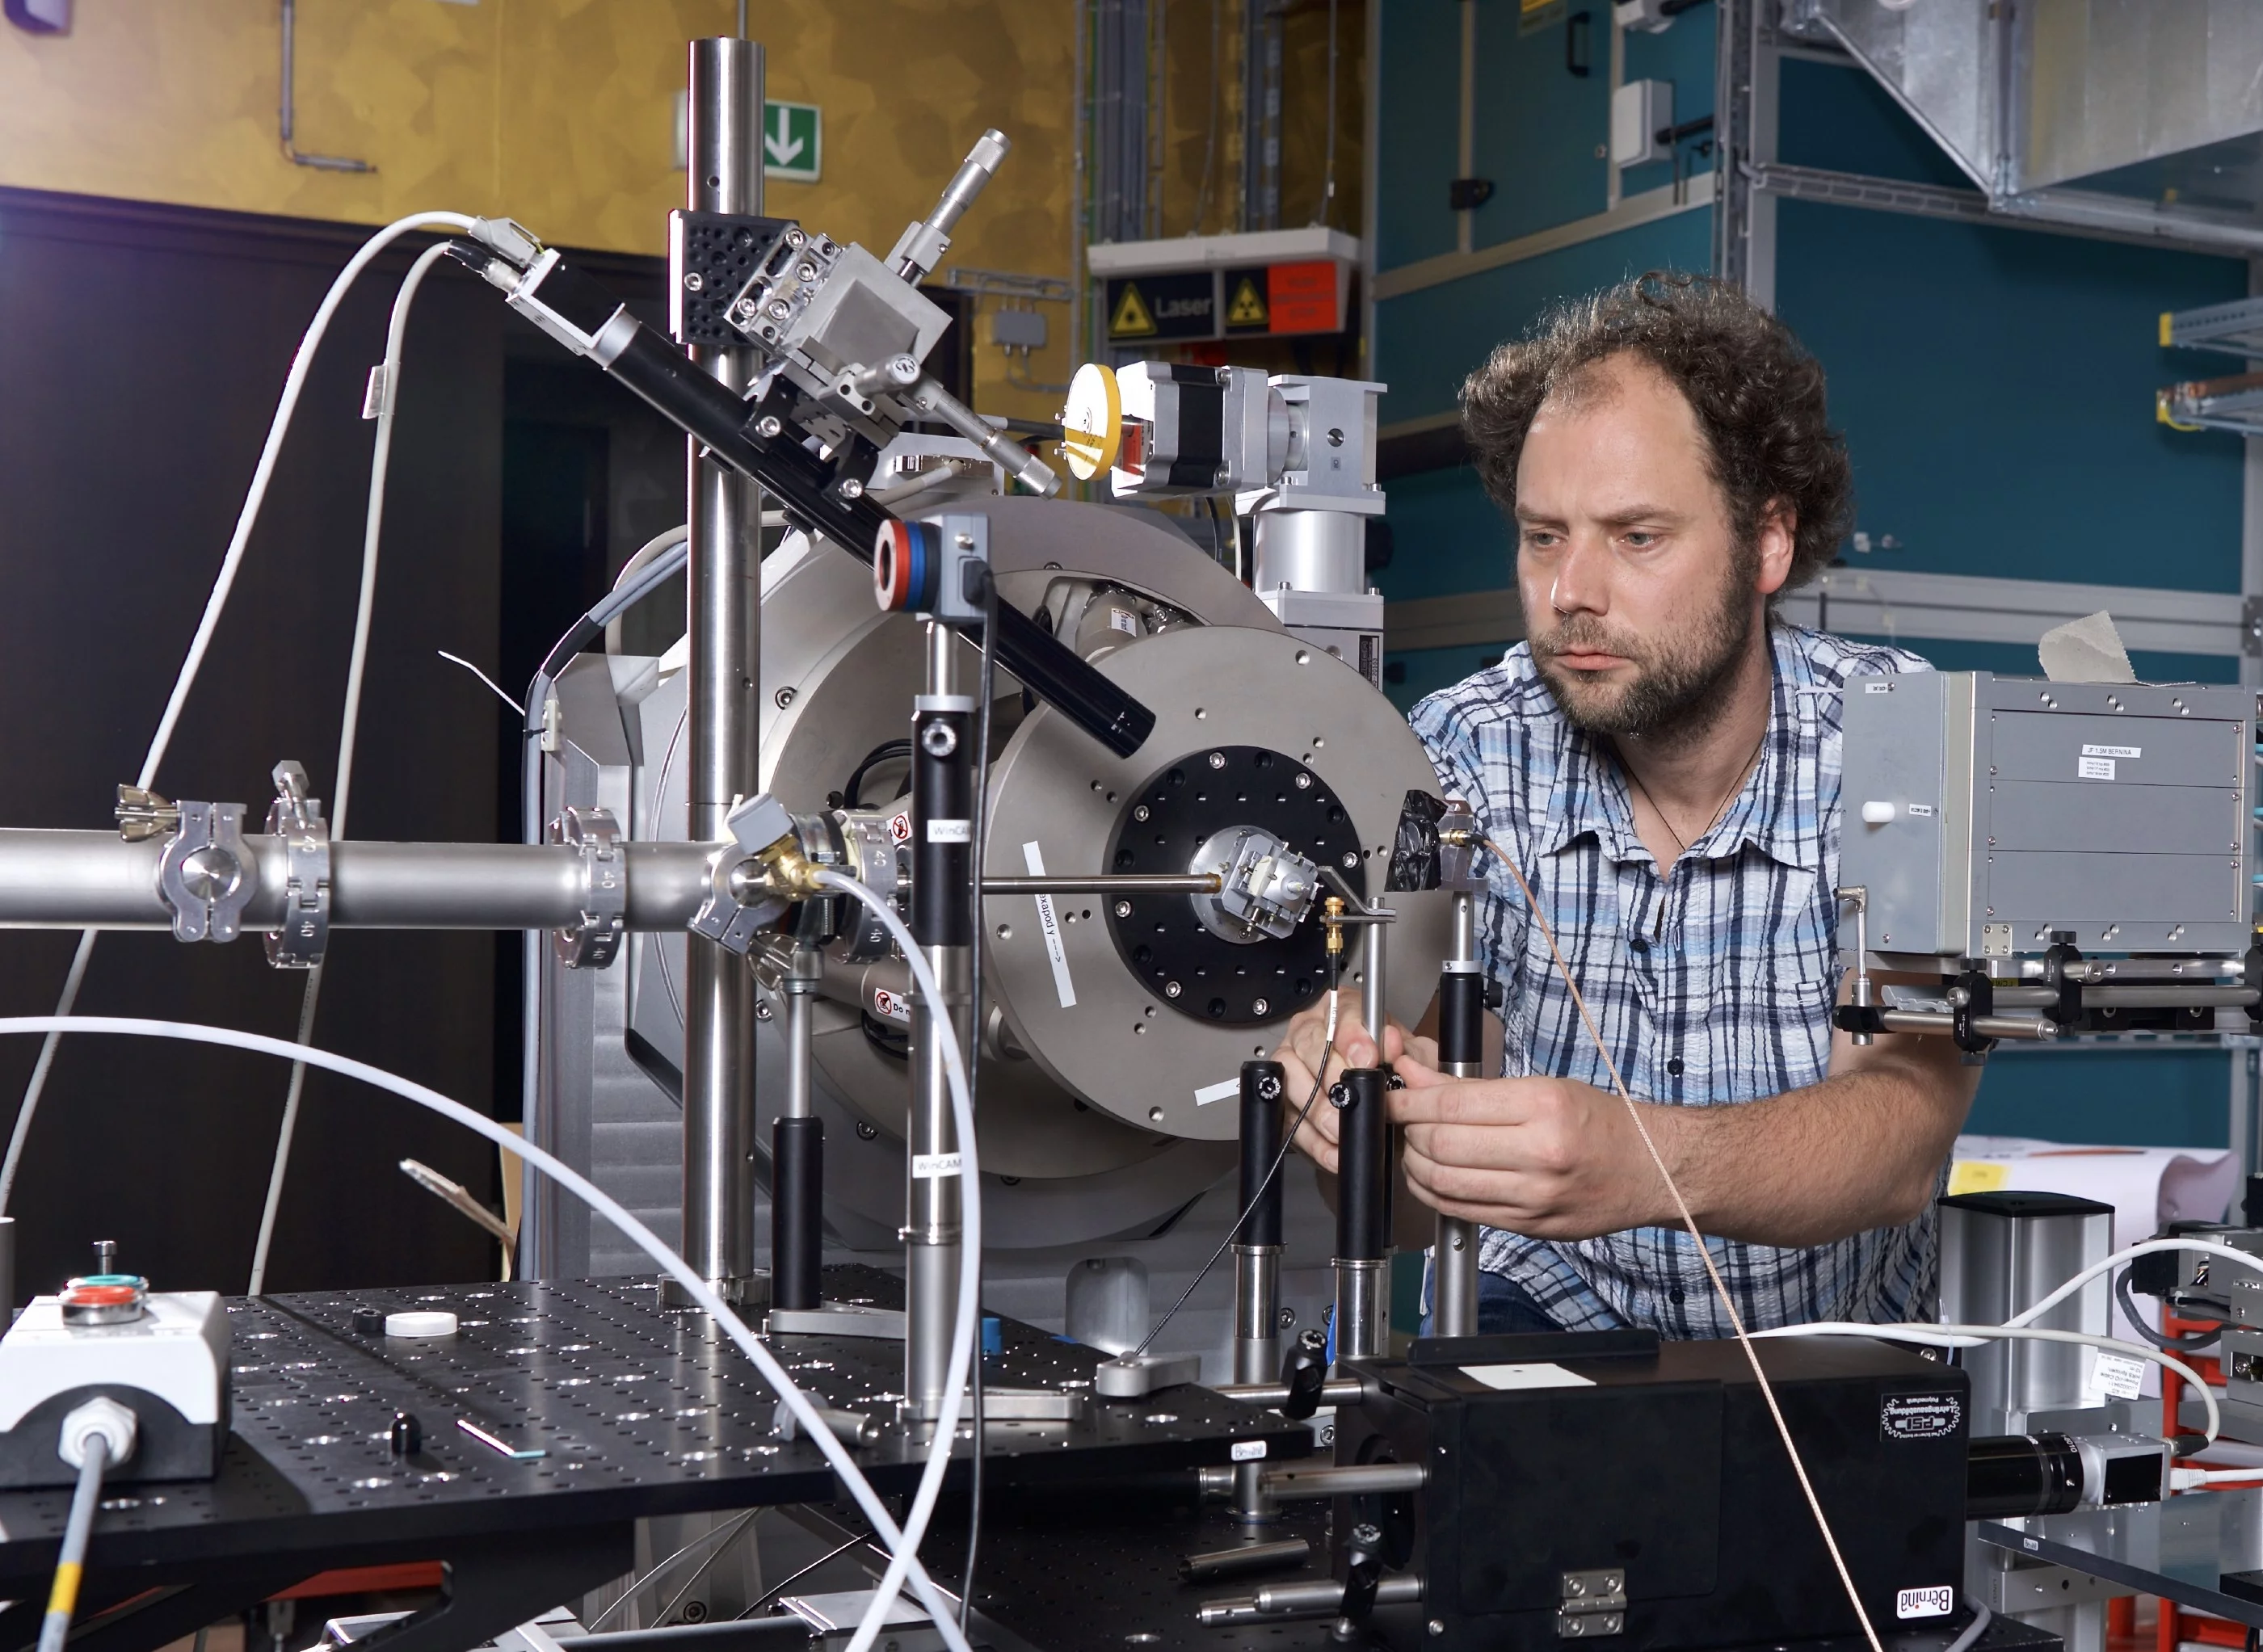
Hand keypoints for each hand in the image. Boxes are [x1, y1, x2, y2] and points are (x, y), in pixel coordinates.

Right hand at [1271, 992, 1425, 1173]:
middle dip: (1331, 1073)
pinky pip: (1289, 1117)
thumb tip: (1389, 1042)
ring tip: (1340, 1128)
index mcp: (1346, 1013)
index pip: (1341, 1011)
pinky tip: (1333, 1150)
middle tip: (1350, 1096)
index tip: (1368, 1058)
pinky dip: (1312, 1139)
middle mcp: (1313, 1032)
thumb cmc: (1398, 1078)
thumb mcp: (1416, 1063)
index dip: (1353, 1036)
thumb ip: (1411, 1050)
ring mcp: (1293, 1064)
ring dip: (1317, 1108)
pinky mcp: (1284, 1101)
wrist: (1391, 1114)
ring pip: (1290, 1076)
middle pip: (1309, 1042)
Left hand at [1388, 1046, 1669, 1239]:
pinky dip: (1434, 1194)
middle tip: (1402, 1120)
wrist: (1650, 1169)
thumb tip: (1414, 1076)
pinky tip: (1432, 1177)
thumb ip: (1472, 1088)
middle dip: (1407, 1131)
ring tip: (1414, 1147)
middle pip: (1440, 1144)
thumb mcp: (1542, 1087)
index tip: (1392, 1096)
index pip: (1451, 1104)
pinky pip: (1462, 1212)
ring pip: (1443, 1183)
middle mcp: (1539, 1154)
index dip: (1408, 1101)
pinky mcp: (1529, 1226)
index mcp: (1543, 1107)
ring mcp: (1533, 1196)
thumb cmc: (1598, 1122)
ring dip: (1414, 1165)